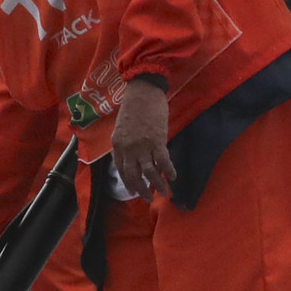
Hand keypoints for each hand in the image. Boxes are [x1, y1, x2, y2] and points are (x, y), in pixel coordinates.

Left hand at [109, 78, 174, 201]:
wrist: (143, 91)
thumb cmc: (133, 106)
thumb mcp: (122, 127)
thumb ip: (126, 142)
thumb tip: (134, 156)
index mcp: (118, 145)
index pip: (121, 169)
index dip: (128, 182)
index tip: (134, 191)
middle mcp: (128, 148)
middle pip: (134, 175)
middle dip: (142, 189)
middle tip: (149, 198)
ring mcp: (142, 146)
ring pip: (150, 172)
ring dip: (157, 185)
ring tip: (165, 193)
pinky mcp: (157, 141)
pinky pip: (163, 161)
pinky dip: (169, 171)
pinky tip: (173, 177)